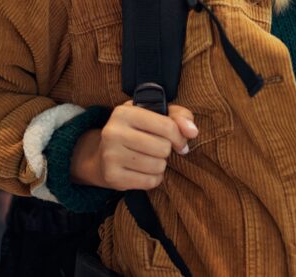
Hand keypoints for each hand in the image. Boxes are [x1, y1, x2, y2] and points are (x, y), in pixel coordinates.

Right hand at [70, 101, 198, 190]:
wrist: (103, 155)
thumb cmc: (137, 131)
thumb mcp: (155, 115)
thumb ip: (179, 117)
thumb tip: (193, 132)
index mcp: (124, 112)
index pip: (167, 126)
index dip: (180, 136)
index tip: (179, 141)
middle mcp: (113, 132)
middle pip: (163, 148)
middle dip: (166, 150)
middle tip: (156, 149)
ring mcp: (111, 156)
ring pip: (157, 166)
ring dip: (160, 165)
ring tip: (149, 158)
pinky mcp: (112, 177)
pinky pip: (149, 182)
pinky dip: (153, 178)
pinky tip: (143, 170)